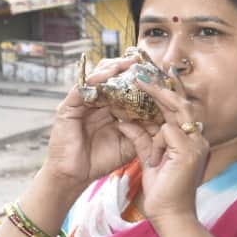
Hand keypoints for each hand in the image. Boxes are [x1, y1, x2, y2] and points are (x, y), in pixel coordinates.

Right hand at [41, 53, 143, 195]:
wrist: (76, 176)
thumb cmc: (101, 160)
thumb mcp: (131, 142)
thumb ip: (145, 129)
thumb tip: (168, 118)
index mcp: (111, 108)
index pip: (125, 87)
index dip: (139, 79)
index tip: (156, 71)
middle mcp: (96, 102)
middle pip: (111, 77)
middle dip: (127, 67)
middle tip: (142, 60)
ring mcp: (81, 103)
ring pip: (96, 77)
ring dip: (112, 68)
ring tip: (127, 62)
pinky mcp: (68, 107)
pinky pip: (81, 88)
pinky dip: (94, 79)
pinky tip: (107, 74)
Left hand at [114, 71, 209, 223]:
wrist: (171, 216)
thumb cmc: (163, 192)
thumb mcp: (150, 160)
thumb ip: (143, 140)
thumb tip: (126, 121)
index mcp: (191, 141)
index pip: (180, 110)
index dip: (167, 93)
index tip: (151, 79)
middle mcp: (197, 140)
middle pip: (182, 104)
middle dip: (163, 86)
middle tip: (144, 72)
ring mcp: (195, 145)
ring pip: (177, 111)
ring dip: (158, 96)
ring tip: (140, 82)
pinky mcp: (187, 152)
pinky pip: (167, 130)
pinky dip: (153, 136)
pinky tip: (144, 142)